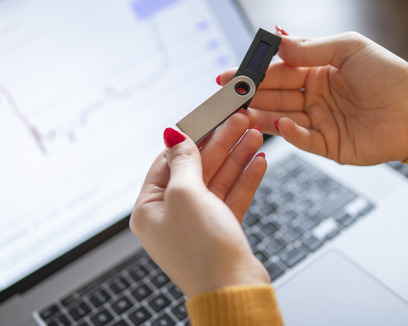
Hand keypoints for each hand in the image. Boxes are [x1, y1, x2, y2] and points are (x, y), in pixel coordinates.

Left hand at [130, 113, 269, 297]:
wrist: (232, 291)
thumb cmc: (201, 251)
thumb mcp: (185, 194)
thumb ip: (183, 161)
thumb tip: (172, 134)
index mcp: (149, 208)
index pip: (167, 161)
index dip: (191, 136)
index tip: (209, 115)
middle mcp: (170, 216)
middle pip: (196, 168)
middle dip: (220, 143)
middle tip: (240, 119)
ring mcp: (197, 224)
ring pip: (217, 180)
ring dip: (236, 156)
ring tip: (254, 134)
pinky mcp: (221, 232)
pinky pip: (231, 198)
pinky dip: (245, 179)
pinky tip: (258, 161)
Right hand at [219, 31, 407, 164]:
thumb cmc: (388, 74)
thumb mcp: (349, 48)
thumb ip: (312, 47)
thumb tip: (277, 42)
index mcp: (317, 70)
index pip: (278, 70)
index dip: (255, 72)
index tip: (232, 73)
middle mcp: (313, 96)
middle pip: (274, 95)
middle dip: (250, 94)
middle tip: (227, 95)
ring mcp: (319, 121)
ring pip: (281, 117)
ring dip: (260, 115)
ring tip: (241, 113)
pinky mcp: (328, 145)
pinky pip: (303, 139)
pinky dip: (289, 133)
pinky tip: (279, 125)